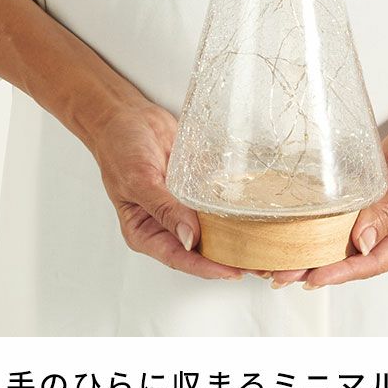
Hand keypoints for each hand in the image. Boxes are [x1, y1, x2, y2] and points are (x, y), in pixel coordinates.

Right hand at [90, 99, 248, 279]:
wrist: (127, 116)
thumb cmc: (120, 149)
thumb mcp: (139, 181)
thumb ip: (164, 209)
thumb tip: (189, 239)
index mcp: (146, 232)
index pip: (180, 258)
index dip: (207, 268)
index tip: (233, 271)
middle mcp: (168, 224)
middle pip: (201, 250)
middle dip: (229, 259)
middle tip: (260, 265)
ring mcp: (185, 207)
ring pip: (214, 230)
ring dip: (238, 237)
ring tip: (267, 246)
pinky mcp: (198, 189)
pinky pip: (219, 203)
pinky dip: (237, 210)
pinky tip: (258, 215)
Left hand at [269, 120, 387, 288]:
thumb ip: (387, 213)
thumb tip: (362, 242)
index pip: (369, 264)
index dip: (339, 272)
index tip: (313, 277)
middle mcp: (387, 237)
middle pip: (347, 259)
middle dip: (315, 267)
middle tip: (281, 274)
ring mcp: (372, 221)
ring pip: (337, 242)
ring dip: (310, 249)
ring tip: (278, 259)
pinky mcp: (359, 205)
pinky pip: (335, 219)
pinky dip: (315, 225)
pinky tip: (292, 229)